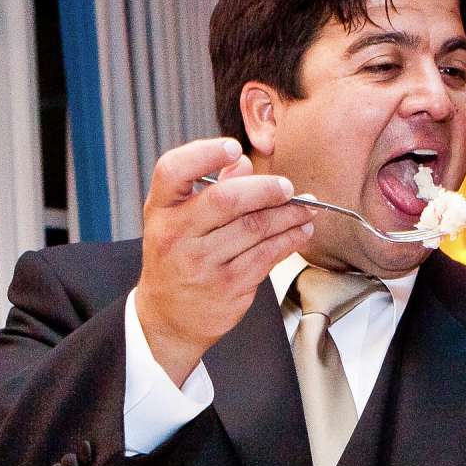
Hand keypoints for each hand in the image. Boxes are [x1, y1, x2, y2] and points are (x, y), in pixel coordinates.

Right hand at [135, 139, 316, 382]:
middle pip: (225, 200)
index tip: (234, 148)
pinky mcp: (228, 285)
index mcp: (161, 209)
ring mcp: (202, 263)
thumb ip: (210, 187)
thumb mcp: (179, 219)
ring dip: (288, 214)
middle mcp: (176, 235)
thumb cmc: (177, 257)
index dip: (205, 154)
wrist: (169, 316)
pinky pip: (268, 255)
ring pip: (255, 228)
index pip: (173, 171)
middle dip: (265, 189)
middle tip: (286, 187)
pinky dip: (290, 238)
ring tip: (305, 207)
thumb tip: (244, 163)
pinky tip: (300, 230)